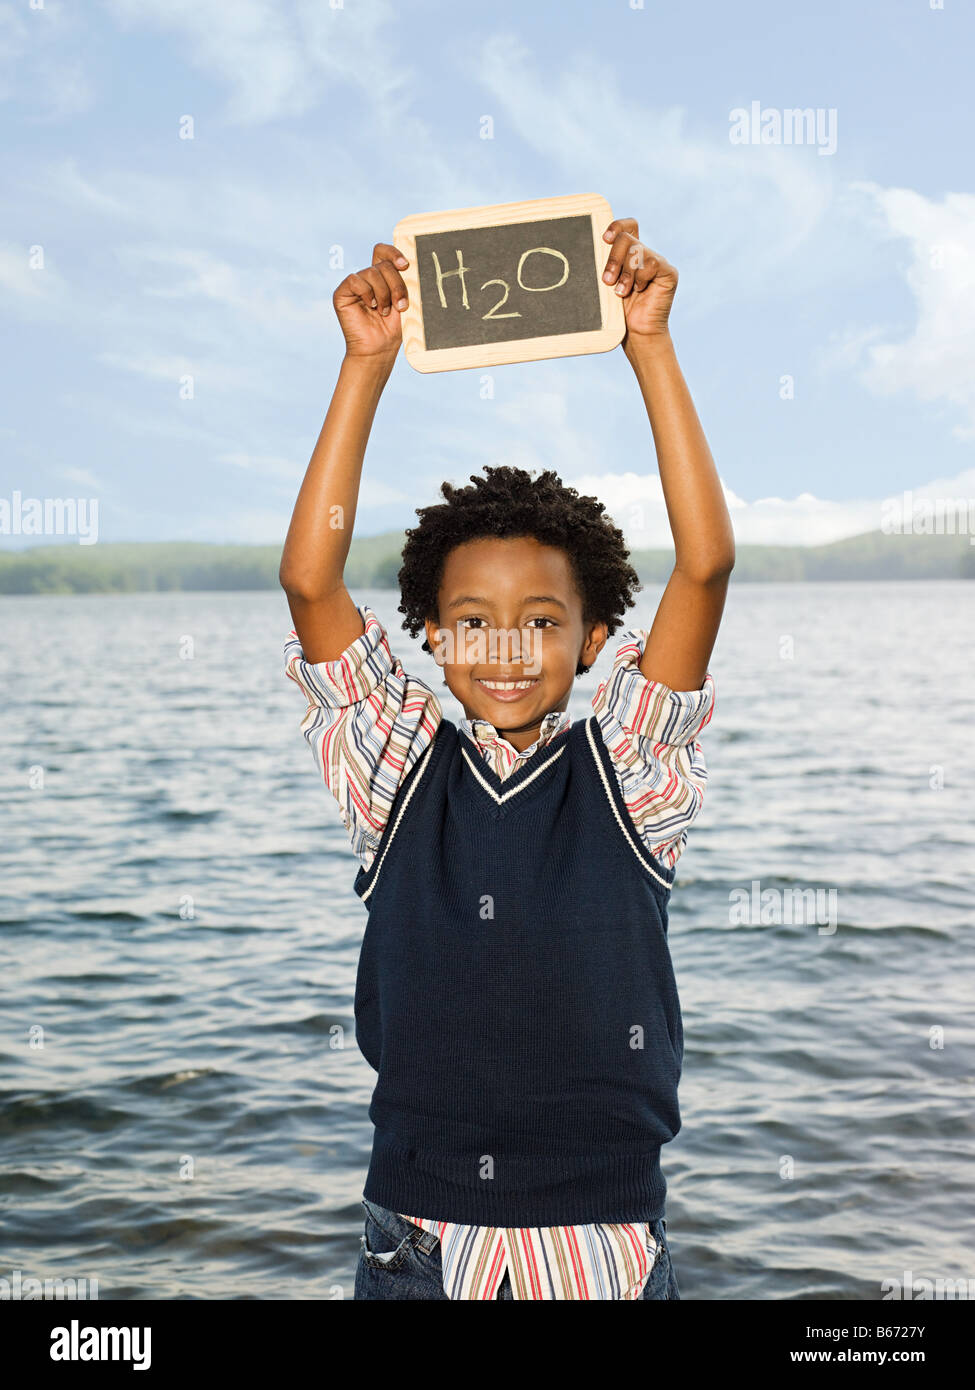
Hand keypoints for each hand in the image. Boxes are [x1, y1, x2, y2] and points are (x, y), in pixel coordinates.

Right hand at [334, 242, 410, 359]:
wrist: (380, 349)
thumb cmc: (394, 329)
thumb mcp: (405, 301)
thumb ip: (405, 281)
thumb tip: (409, 263)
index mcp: (382, 277)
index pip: (383, 252)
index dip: (393, 253)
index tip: (405, 265)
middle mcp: (367, 278)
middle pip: (383, 264)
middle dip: (396, 284)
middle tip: (400, 304)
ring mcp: (354, 285)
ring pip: (371, 273)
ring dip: (383, 293)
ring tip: (384, 311)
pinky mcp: (342, 293)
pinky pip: (356, 280)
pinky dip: (367, 293)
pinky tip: (371, 306)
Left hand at [601, 218, 677, 347]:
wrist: (636, 334)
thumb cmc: (618, 313)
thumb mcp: (607, 284)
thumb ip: (605, 265)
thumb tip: (594, 246)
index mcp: (630, 255)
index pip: (628, 227)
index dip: (617, 226)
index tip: (604, 239)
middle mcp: (645, 255)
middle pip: (628, 237)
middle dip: (614, 259)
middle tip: (607, 281)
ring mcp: (658, 262)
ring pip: (637, 250)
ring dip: (626, 273)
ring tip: (621, 292)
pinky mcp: (669, 272)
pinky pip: (651, 263)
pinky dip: (640, 278)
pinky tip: (639, 291)